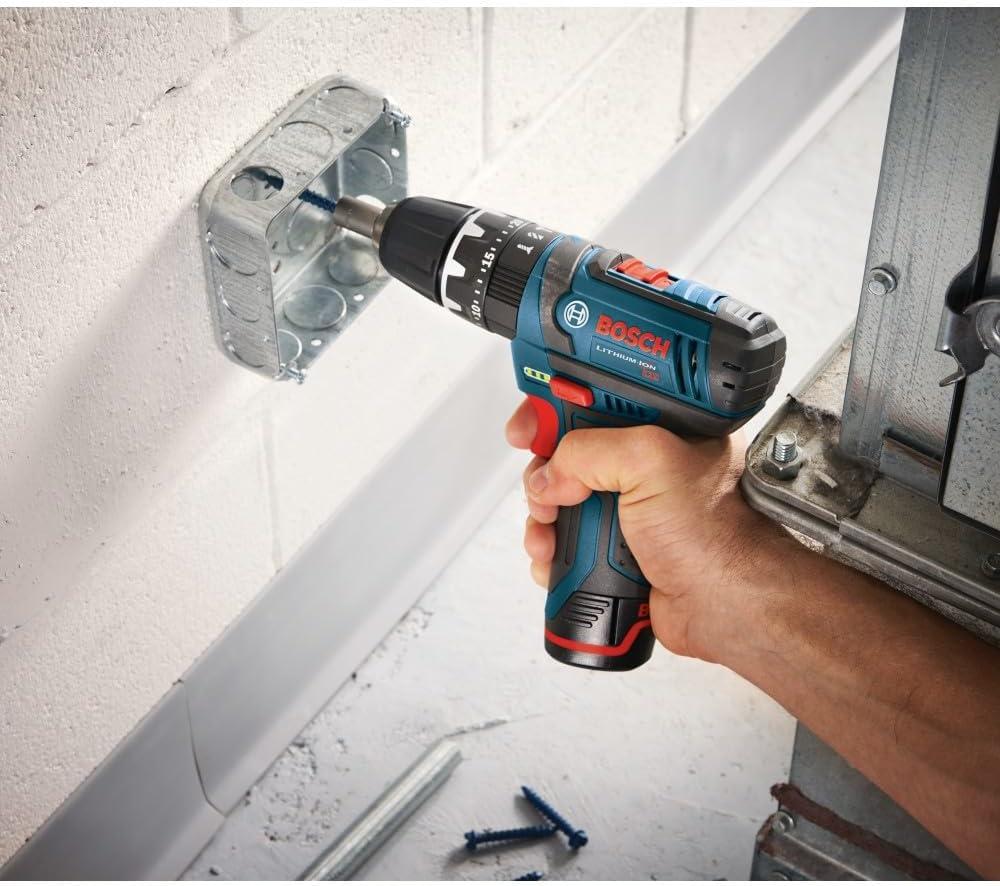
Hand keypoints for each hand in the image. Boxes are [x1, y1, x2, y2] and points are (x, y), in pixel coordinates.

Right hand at [505, 398, 792, 663]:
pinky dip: (551, 554)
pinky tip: (558, 562)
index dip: (552, 409)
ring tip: (550, 538)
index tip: (528, 429)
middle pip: (564, 455)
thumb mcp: (650, 462)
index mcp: (660, 430)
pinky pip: (564, 543)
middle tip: (547, 493)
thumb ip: (588, 449)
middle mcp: (642, 467)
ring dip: (542, 522)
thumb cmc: (715, 536)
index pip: (593, 400)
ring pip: (558, 503)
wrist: (724, 605)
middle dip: (543, 476)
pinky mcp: (613, 550)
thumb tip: (550, 473)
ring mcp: (626, 510)